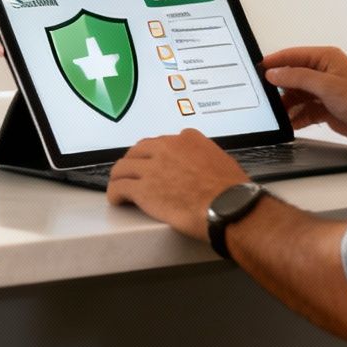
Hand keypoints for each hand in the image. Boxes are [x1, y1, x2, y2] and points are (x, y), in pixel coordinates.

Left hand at [106, 129, 249, 241]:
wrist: (228, 207)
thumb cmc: (232, 191)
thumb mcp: (221, 161)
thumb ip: (205, 157)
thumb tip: (202, 167)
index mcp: (187, 139)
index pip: (162, 142)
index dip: (155, 155)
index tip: (155, 164)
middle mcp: (166, 148)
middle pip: (138, 151)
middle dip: (134, 162)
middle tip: (134, 174)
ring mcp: (152, 168)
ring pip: (123, 167)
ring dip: (119, 177)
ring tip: (119, 186)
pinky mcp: (142, 190)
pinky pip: (119, 188)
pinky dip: (115, 194)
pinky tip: (117, 200)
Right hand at [260, 46, 346, 150]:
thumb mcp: (326, 85)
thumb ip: (297, 78)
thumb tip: (274, 73)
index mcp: (325, 58)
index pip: (292, 56)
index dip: (274, 62)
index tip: (258, 70)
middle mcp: (324, 73)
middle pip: (292, 77)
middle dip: (279, 89)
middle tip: (264, 99)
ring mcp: (325, 92)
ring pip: (297, 96)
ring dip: (287, 106)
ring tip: (277, 115)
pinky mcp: (327, 109)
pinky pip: (305, 111)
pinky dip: (297, 118)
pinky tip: (290, 124)